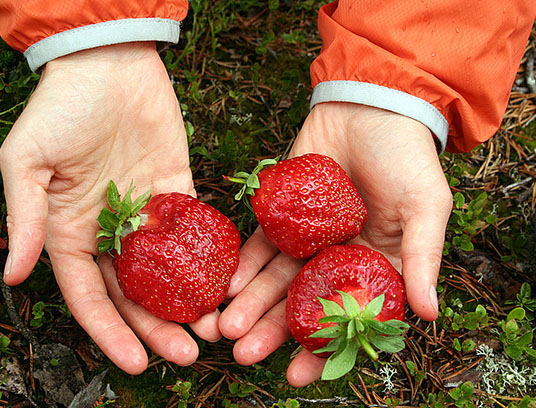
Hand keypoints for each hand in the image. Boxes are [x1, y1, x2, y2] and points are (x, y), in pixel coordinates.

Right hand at [0, 42, 220, 374]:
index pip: (90, 295)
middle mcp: (111, 229)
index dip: (109, 331)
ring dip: (187, 302)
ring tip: (211, 331)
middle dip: (157, 327)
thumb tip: (15, 273)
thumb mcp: (27, 161)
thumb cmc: (60, 107)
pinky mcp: (178, 189)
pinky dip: (208, 259)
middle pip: (134, 292)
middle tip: (186, 355)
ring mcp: (146, 212)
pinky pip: (195, 231)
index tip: (134, 363)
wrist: (109, 63)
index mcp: (70, 231)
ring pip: (168, 271)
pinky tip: (224, 285)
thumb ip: (25, 217)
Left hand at [219, 102, 452, 385]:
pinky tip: (225, 285)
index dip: (322, 348)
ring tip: (225, 327)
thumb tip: (428, 314)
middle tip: (242, 353)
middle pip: (301, 304)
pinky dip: (243, 264)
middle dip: (272, 331)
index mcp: (373, 266)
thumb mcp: (426, 207)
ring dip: (250, 304)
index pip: (346, 318)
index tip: (297, 375)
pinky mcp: (281, 214)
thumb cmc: (407, 157)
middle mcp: (335, 259)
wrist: (370, 107)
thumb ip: (423, 258)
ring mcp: (306, 238)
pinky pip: (259, 244)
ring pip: (274, 279)